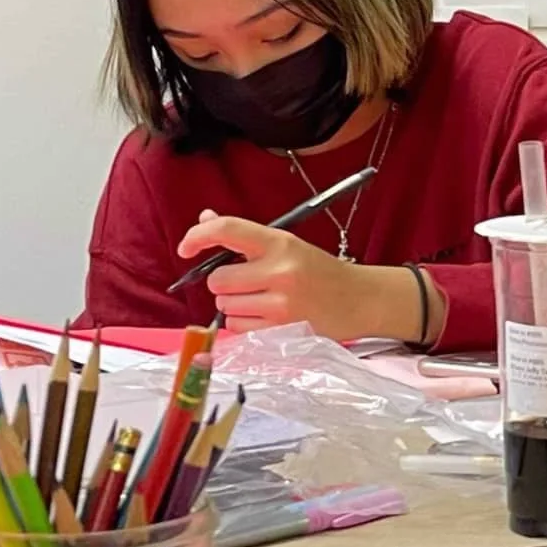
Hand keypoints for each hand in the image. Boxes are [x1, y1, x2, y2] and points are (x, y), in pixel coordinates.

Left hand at [179, 212, 385, 339]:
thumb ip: (246, 237)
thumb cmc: (321, 271)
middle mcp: (280, 270)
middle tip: (248, 284)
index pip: (228, 230)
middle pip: (218, 279)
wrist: (361, 299)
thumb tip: (205, 219)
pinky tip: (267, 317)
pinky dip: (245, 324)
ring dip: (235, 306)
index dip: (198, 236)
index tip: (186, 248)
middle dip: (225, 284)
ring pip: (226, 305)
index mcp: (280, 242)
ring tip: (263, 302)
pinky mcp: (282, 328)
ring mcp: (281, 301)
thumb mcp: (288, 246)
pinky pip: (238, 327)